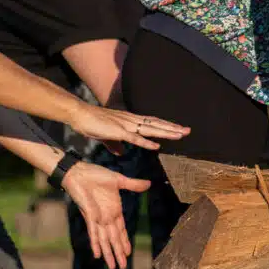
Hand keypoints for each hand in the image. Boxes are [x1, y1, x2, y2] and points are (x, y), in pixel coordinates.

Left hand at [62, 161, 150, 268]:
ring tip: (113, 266)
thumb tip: (149, 184)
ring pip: (104, 240)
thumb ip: (133, 185)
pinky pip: (93, 232)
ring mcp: (97, 218)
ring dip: (109, 253)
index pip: (121, 229)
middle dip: (118, 253)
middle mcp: (106, 217)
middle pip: (114, 238)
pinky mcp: (89, 215)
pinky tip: (98, 255)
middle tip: (123, 267)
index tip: (128, 252)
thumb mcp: (118, 180)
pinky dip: (96, 243)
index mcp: (114, 209)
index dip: (124, 241)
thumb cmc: (95, 175)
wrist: (79, 172)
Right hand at [68, 104, 188, 152]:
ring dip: (165, 133)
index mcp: (131, 121)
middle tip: (188, 131)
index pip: (153, 123)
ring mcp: (126, 125)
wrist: (80, 115)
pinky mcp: (118, 132)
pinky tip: (156, 146)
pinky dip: (146, 142)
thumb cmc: (93, 124)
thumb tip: (121, 153)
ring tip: (179, 135)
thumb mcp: (107, 137)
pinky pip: (135, 138)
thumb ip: (116, 145)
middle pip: (157, 124)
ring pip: (150, 130)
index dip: (166, 126)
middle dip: (173, 128)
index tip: (179, 130)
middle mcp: (132, 121)